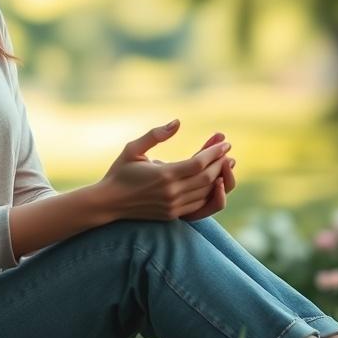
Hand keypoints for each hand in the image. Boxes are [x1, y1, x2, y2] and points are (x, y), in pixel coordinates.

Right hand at [98, 119, 231, 221]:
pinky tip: (215, 181)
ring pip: (206, 192)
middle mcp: (172, 193)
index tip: (225, 142)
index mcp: (164, 175)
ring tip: (226, 164)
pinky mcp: (173, 215)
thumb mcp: (133, 148)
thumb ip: (155, 134)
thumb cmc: (120, 171)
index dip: (214, 152)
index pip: (199, 163)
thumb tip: (177, 122)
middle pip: (207, 177)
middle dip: (220, 163)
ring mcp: (173, 206)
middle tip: (228, 152)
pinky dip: (210, 193)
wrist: (108, 203)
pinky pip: (199, 205)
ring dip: (219, 177)